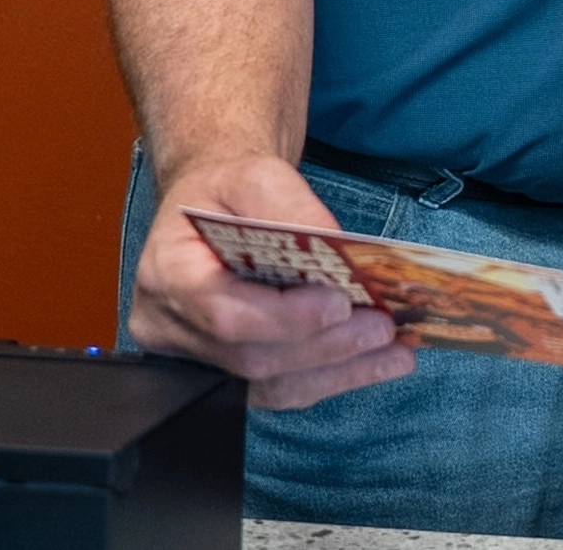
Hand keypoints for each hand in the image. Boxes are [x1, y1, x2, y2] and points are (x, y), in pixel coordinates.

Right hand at [130, 154, 415, 408]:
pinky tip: (376, 362)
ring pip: (268, 384)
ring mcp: (194, 357)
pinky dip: (330, 377)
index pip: (224, 314)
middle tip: (383, 328)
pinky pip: (277, 388)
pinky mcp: (224, 371)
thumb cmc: (227, 188)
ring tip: (395, 352)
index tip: (338, 304)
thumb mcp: (255, 174)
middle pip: (251, 356)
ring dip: (338, 370)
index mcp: (167, 274)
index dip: (283, 318)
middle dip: (324, 345)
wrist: (211, 205)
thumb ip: (288, 204)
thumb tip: (333, 243)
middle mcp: (171, 328)